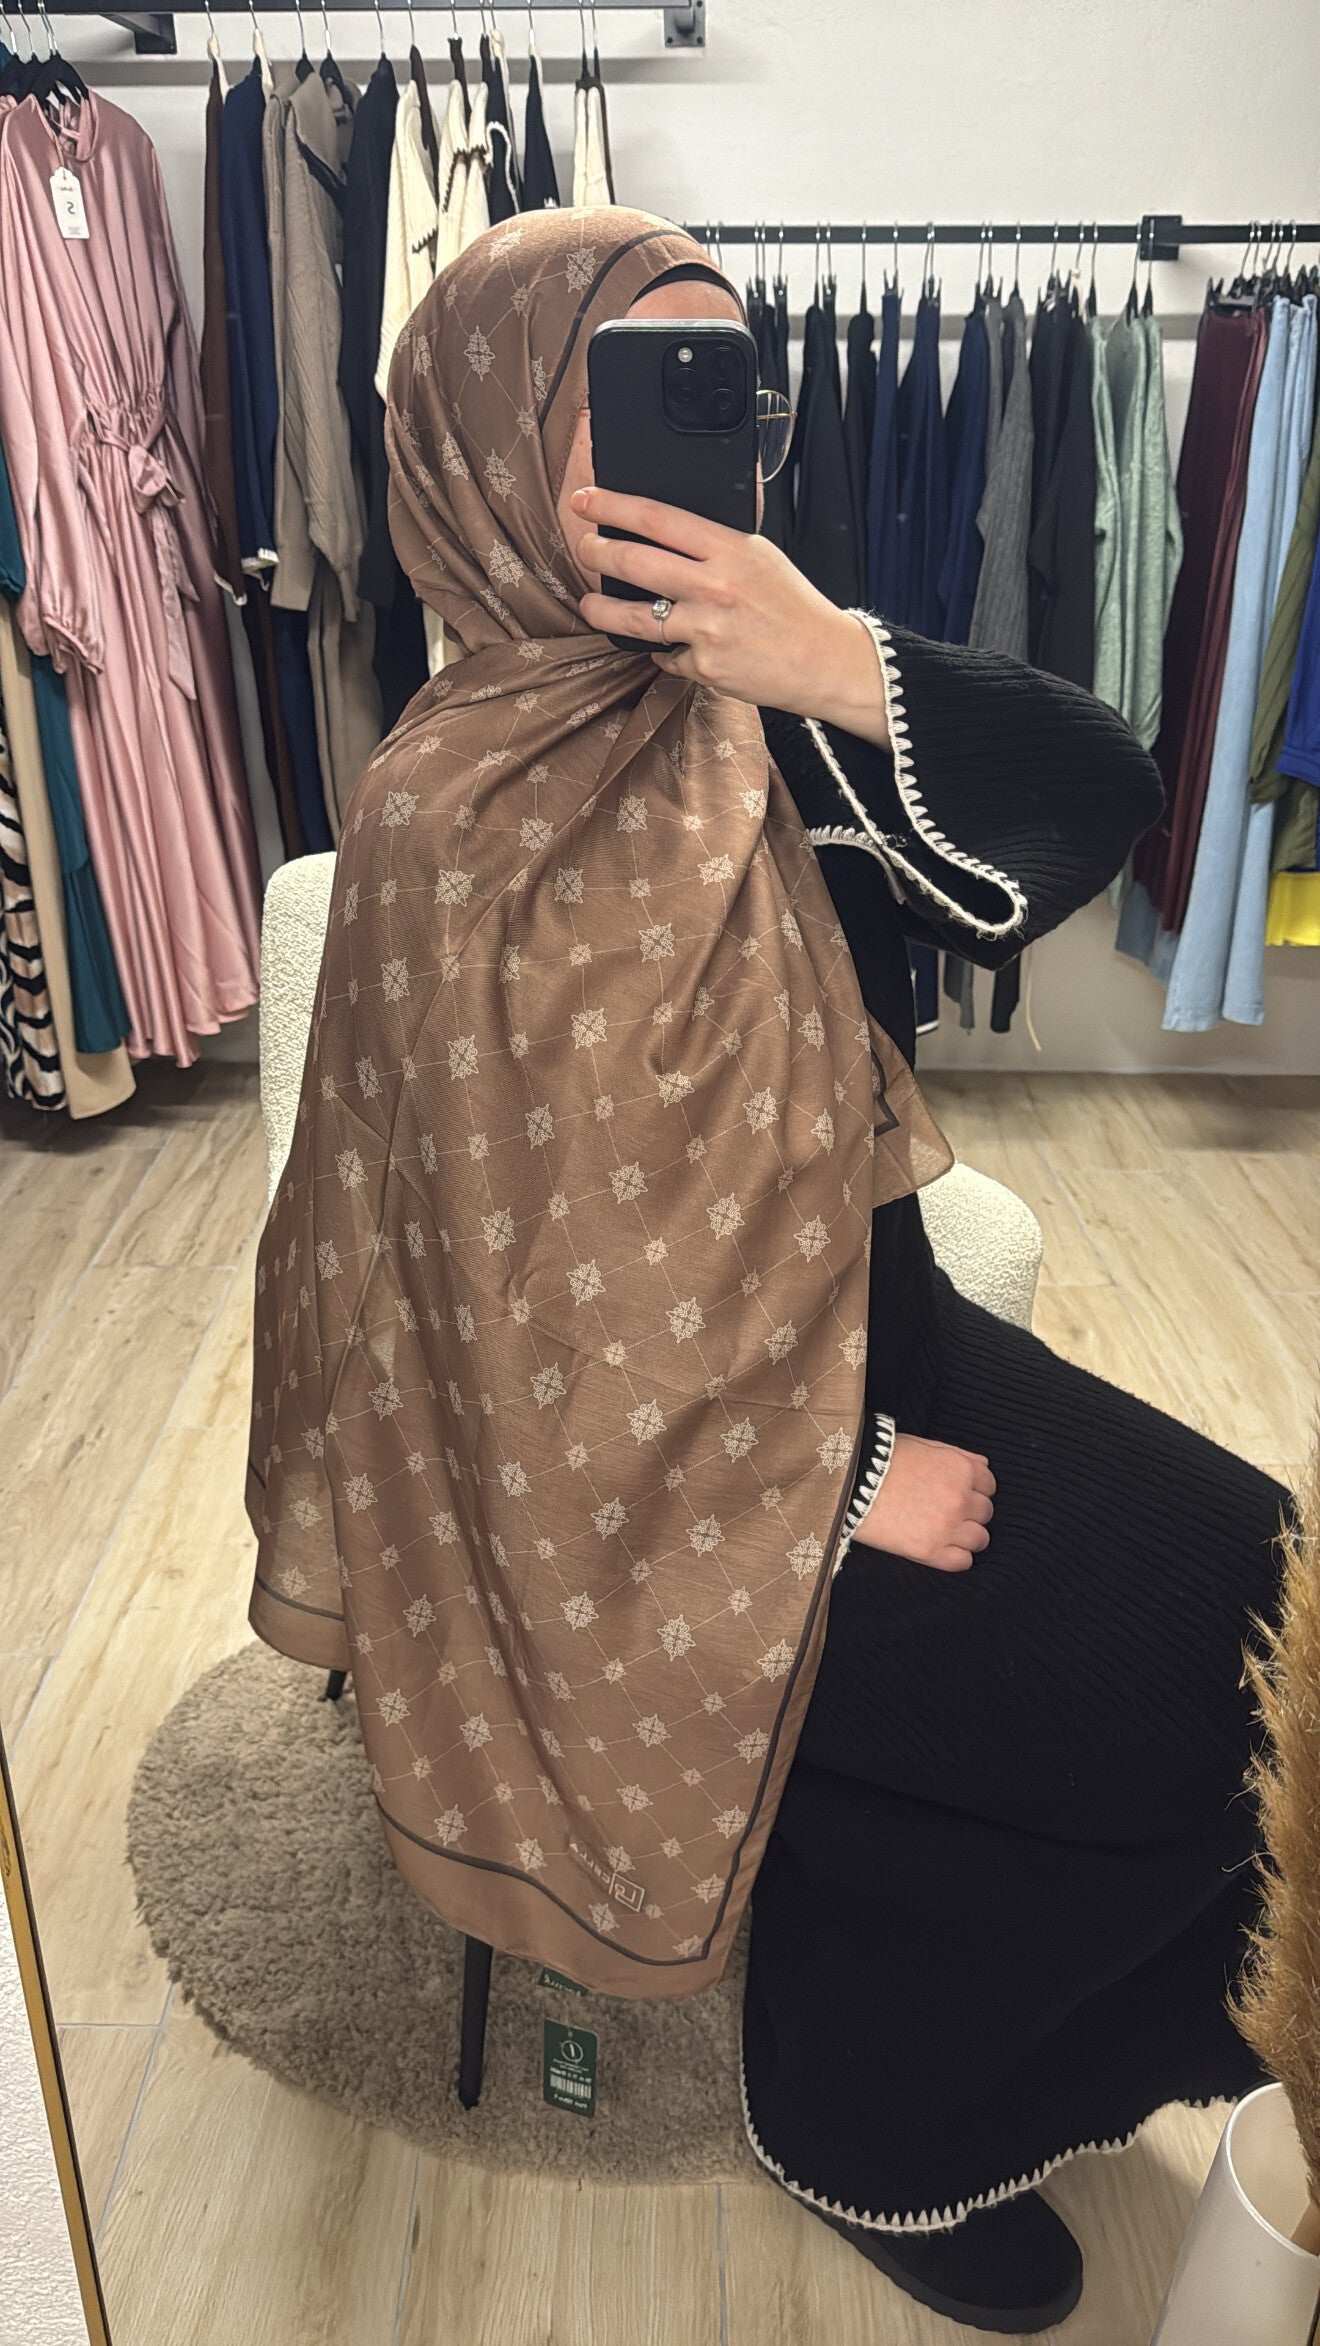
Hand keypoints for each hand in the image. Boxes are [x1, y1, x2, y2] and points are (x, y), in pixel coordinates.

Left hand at [570, 485, 890, 746]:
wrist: (826, 660)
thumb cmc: (794, 607)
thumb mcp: (761, 556)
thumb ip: (716, 545)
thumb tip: (665, 534)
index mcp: (730, 549)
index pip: (658, 518)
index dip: (613, 506)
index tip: (585, 501)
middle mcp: (715, 586)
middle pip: (635, 562)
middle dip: (596, 552)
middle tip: (583, 548)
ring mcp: (707, 630)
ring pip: (633, 618)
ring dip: (601, 610)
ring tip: (589, 604)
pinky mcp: (705, 667)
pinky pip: (666, 656)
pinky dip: (665, 652)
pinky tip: (675, 647)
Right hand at [852, 1435, 995, 1573]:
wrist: (852, 1481)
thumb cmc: (884, 1459)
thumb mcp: (924, 1446)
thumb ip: (958, 1456)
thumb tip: (984, 1466)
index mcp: (961, 1470)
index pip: (989, 1485)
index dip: (975, 1489)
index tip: (961, 1492)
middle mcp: (961, 1499)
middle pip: (985, 1512)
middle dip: (971, 1511)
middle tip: (950, 1511)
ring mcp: (947, 1527)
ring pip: (980, 1539)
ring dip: (968, 1535)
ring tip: (947, 1532)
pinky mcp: (930, 1551)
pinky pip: (962, 1562)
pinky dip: (957, 1557)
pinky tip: (943, 1548)